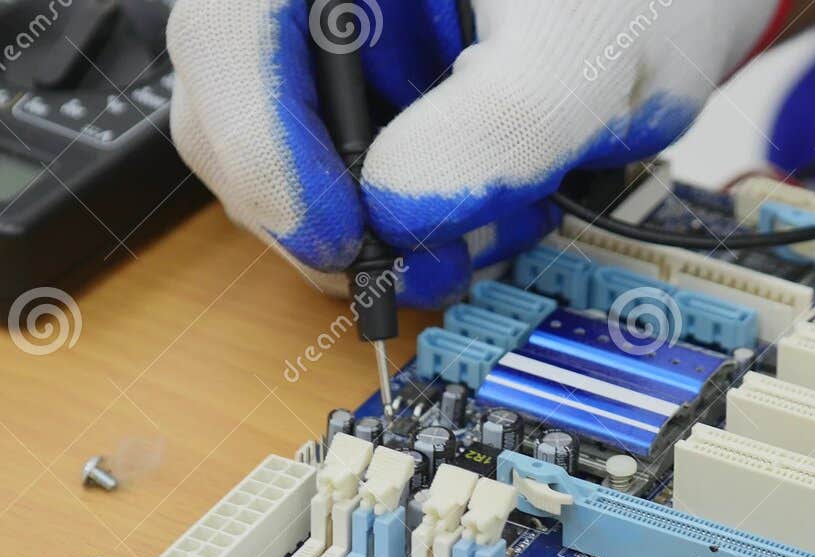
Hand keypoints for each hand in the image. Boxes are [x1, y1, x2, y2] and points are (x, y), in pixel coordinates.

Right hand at [167, 0, 783, 306]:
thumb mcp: (585, 55)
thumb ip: (500, 125)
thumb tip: (398, 213)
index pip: (230, 34)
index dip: (265, 151)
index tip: (347, 239)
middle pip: (232, 108)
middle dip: (325, 213)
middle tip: (422, 266)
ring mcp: (319, 33)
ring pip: (275, 153)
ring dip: (366, 224)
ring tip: (478, 227)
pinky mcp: (346, 84)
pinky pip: (324, 167)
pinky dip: (388, 215)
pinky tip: (469, 208)